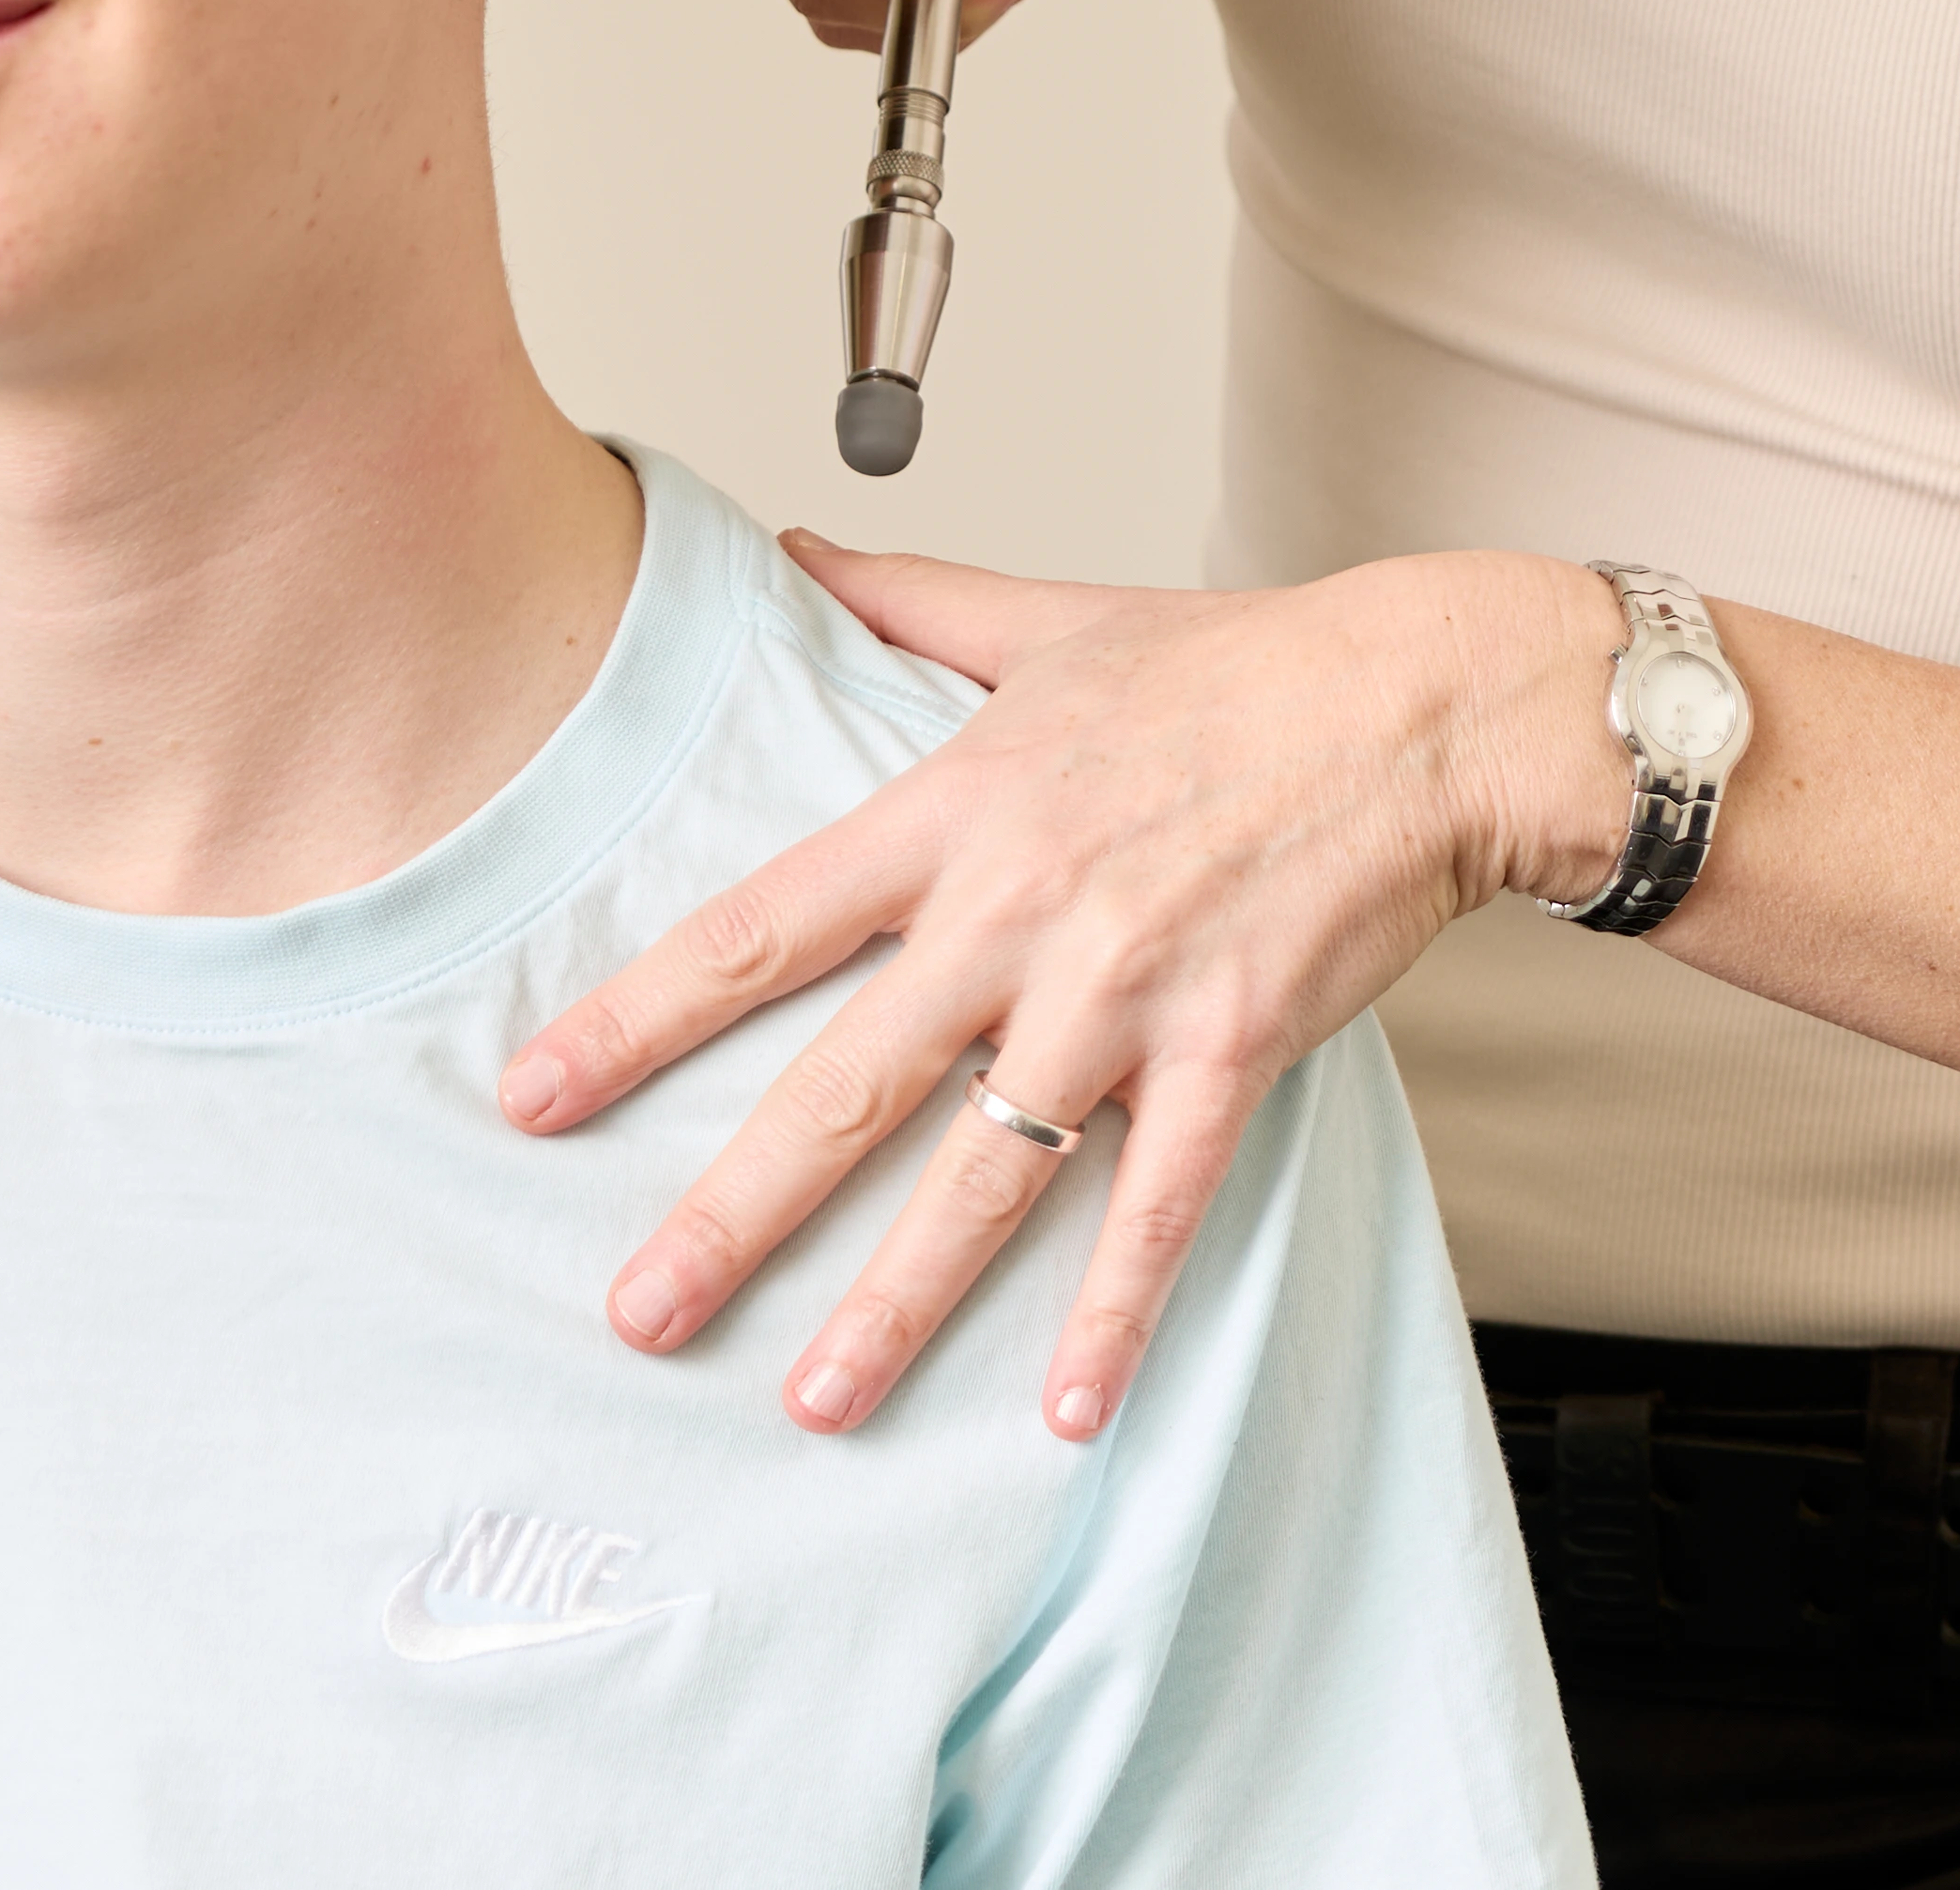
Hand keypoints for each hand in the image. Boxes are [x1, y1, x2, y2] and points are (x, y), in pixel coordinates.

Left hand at [498, 536, 1628, 1436]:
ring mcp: (1127, 989)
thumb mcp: (1052, 619)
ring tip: (814, 1400)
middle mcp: (1021, 912)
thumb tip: (793, 550)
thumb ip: (908, 600)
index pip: (764, 926)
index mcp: (958, 811)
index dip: (640, 1015)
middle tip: (638, 1310)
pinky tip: (1067, 1409)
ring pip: (985, 1169)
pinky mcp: (1231, 1046)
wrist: (1423, 703)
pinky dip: (1114, 1310)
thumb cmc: (1242, 665)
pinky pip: (1158, 1203)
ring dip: (897, 1298)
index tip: (536, 1096)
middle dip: (731, 1208)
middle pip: (847, 1081)